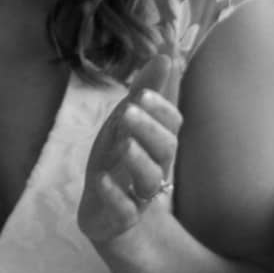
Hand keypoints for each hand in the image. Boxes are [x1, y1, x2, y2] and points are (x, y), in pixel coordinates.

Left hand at [79, 52, 183, 245]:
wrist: (106, 213)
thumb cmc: (120, 161)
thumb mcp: (126, 123)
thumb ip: (144, 91)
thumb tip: (165, 55)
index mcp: (156, 144)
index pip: (172, 124)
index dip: (161, 109)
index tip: (142, 94)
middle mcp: (154, 167)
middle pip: (166, 149)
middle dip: (149, 129)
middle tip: (128, 112)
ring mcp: (139, 194)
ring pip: (150, 179)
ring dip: (137, 159)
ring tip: (122, 145)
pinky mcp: (121, 218)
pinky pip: (125, 210)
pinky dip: (114, 195)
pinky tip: (101, 180)